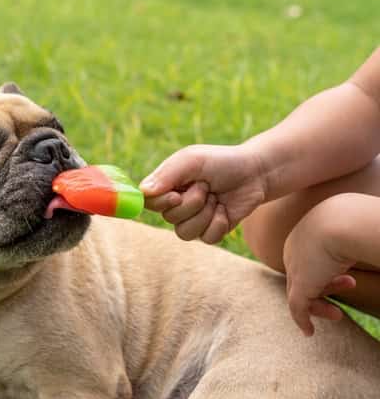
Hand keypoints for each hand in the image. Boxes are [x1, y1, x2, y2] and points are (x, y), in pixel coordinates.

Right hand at [139, 144, 267, 243]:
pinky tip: (224, 210)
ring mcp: (192, 219)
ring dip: (205, 215)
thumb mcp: (192, 160)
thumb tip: (143, 192)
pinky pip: (206, 238)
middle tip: (206, 187)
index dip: (161, 203)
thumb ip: (166, 174)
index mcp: (166, 185)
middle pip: (169, 218)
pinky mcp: (210, 231)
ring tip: (216, 199)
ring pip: (185, 233)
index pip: (148, 202)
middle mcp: (175, 204)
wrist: (255, 173)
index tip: (176, 195)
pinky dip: (218, 224)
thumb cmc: (221, 162)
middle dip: (192, 203)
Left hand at [282, 229, 356, 336]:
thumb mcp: (350, 228)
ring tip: (338, 315)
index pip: (309, 258)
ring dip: (318, 307)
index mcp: (304, 234)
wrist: (344, 223)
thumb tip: (370, 237)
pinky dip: (301, 319)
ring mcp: (294, 268)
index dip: (328, 272)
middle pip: (303, 275)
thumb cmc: (356, 222)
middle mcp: (293, 250)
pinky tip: (308, 332)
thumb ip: (352, 237)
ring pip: (300, 293)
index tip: (350, 280)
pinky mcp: (300, 285)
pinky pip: (296, 307)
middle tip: (349, 289)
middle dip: (325, 288)